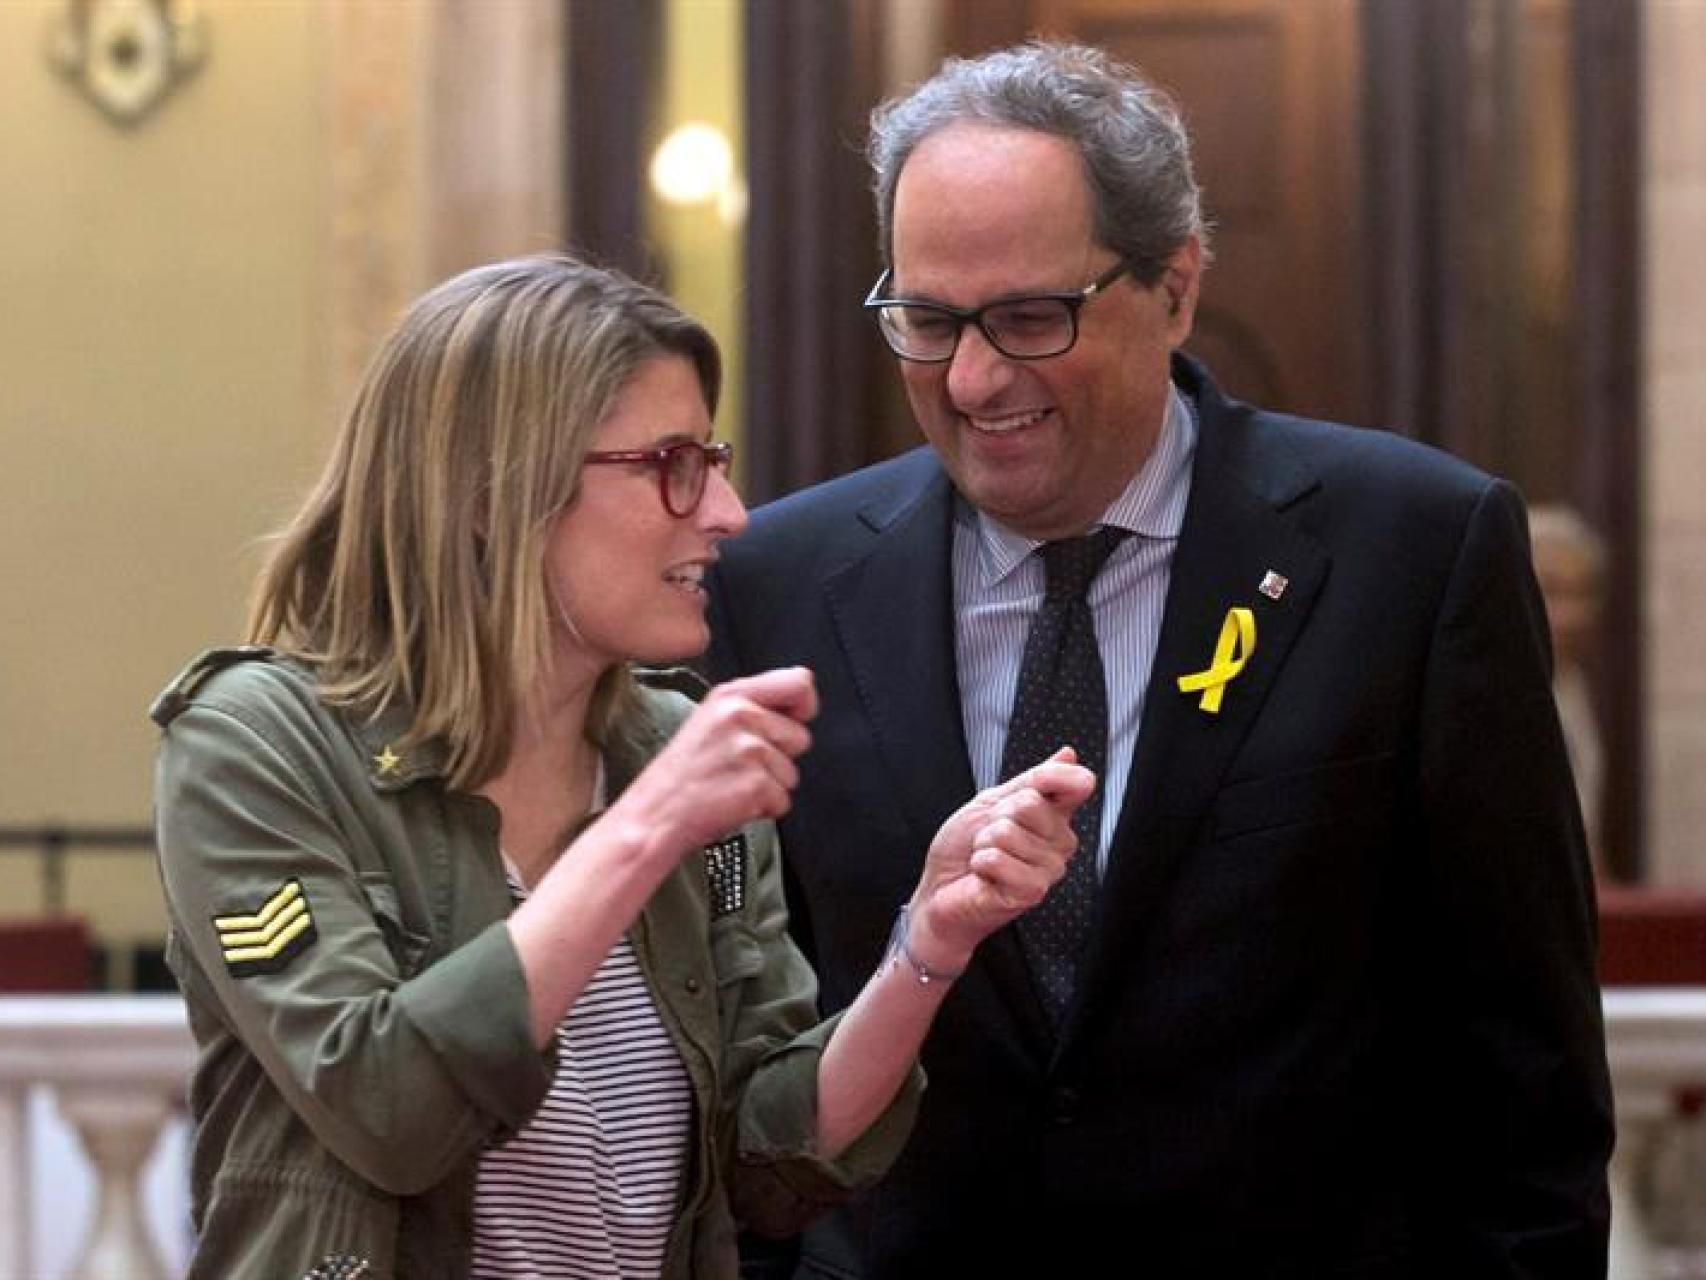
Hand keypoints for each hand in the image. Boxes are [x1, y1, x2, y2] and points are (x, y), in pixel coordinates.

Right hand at [605, 667, 816, 866]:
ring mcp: (750, 750)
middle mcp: (742, 716)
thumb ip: (751, 707)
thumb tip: (800, 698)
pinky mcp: (757, 784)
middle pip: (800, 736)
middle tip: (740, 766)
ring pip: (792, 773)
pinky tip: (734, 802)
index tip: (793, 721)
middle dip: (780, 757)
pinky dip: (763, 809)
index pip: (798, 682)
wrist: (654, 816)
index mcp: (730, 696)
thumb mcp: (709, 721)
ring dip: (770, 787)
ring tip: (733, 785)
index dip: (804, 706)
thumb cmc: (680, 776)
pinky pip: (783, 801)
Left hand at [906, 747, 1095, 972]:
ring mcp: (1049, 868)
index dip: (1048, 778)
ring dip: (983, 844)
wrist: (939, 891)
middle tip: (988, 838)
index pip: (1075, 784)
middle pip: (1029, 803)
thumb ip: (1034, 780)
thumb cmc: (963, 849)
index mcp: (1054, 816)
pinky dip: (979, 863)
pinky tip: (985, 877)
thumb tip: (1069, 753)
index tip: (1018, 794)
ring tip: (985, 859)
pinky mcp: (1032, 892)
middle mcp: (1059, 842)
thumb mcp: (993, 802)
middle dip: (994, 817)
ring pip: (1008, 832)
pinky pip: (998, 859)